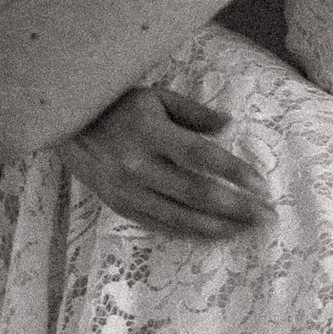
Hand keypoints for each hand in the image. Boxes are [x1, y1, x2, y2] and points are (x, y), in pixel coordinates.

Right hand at [61, 85, 275, 241]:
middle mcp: (138, 165)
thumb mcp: (156, 98)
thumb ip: (193, 113)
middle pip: (196, 194)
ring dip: (221, 227)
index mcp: (150, 132)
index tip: (261, 186)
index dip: (233, 173)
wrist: (65, 126)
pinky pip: (164, 227)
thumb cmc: (119, 107)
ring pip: (182, 218)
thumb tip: (230, 125)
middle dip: (237, 208)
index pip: (200, 157)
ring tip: (250, 230)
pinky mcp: (122, 208)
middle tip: (267, 216)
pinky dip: (194, 234)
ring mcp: (128, 191)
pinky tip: (218, 235)